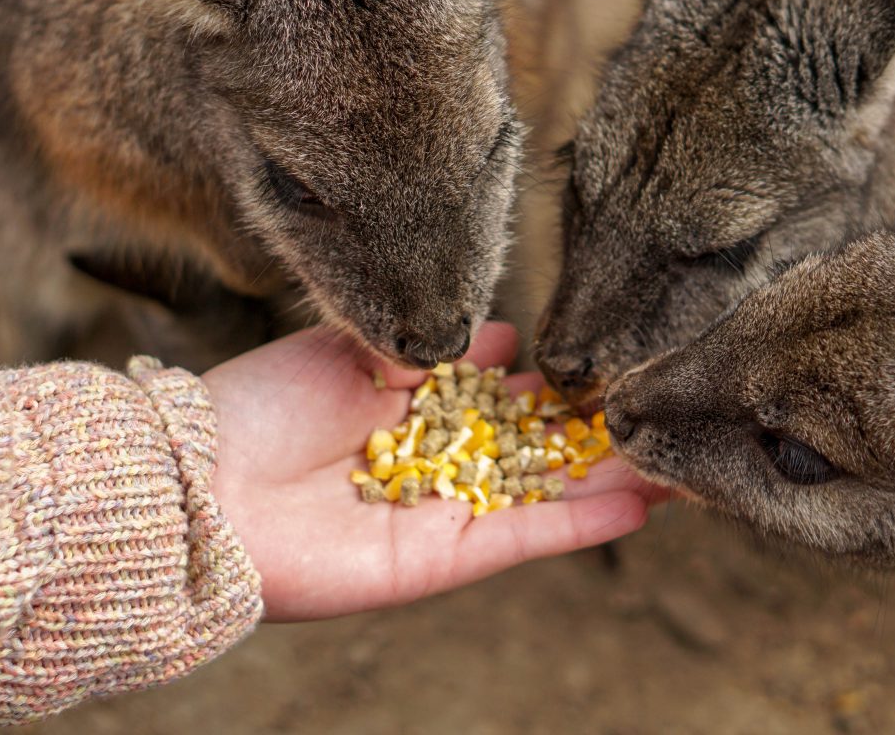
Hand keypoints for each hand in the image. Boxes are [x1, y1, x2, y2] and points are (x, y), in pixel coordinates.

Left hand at [203, 322, 665, 621]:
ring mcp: (450, 510)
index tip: (625, 368)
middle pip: (546, 452)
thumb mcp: (357, 350)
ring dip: (618, 482)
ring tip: (689, 465)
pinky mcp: (447, 556)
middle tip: (676, 417)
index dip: (569, 391)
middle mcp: (444, 464)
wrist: (204, 478)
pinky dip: (584, 523)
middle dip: (609, 438)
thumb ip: (435, 350)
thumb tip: (511, 338)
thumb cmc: (265, 404)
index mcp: (422, 414)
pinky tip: (643, 501)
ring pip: (552, 496)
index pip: (515, 402)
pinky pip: (528, 537)